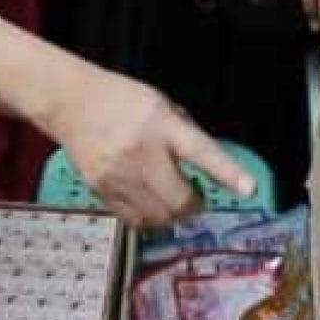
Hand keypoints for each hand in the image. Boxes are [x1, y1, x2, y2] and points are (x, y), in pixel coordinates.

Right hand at [45, 67, 253, 230]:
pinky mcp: (102, 189)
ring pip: (158, 217)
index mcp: (161, 123)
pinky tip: (146, 200)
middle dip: (194, 205)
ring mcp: (119, 174)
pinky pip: (135, 220)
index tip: (248, 188)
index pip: (201, 151)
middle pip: (179, 199)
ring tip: (167, 197)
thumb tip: (210, 167)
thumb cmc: (120, 100)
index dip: (227, 172)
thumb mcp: (160, 104)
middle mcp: (141, 150)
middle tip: (195, 197)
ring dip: (171, 215)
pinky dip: (148, 218)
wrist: (71, 102)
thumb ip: (185, 134)